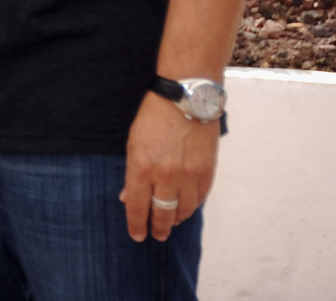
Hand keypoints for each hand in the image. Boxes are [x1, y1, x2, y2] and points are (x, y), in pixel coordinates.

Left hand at [119, 90, 218, 241]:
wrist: (185, 99)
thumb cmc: (153, 118)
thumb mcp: (133, 144)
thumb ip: (132, 174)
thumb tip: (128, 198)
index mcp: (142, 167)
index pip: (138, 207)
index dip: (137, 225)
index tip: (137, 235)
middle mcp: (166, 175)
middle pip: (163, 213)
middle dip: (158, 228)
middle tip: (157, 235)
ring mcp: (189, 175)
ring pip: (184, 211)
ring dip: (176, 220)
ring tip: (171, 222)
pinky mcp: (207, 172)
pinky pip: (199, 199)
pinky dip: (191, 206)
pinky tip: (185, 207)